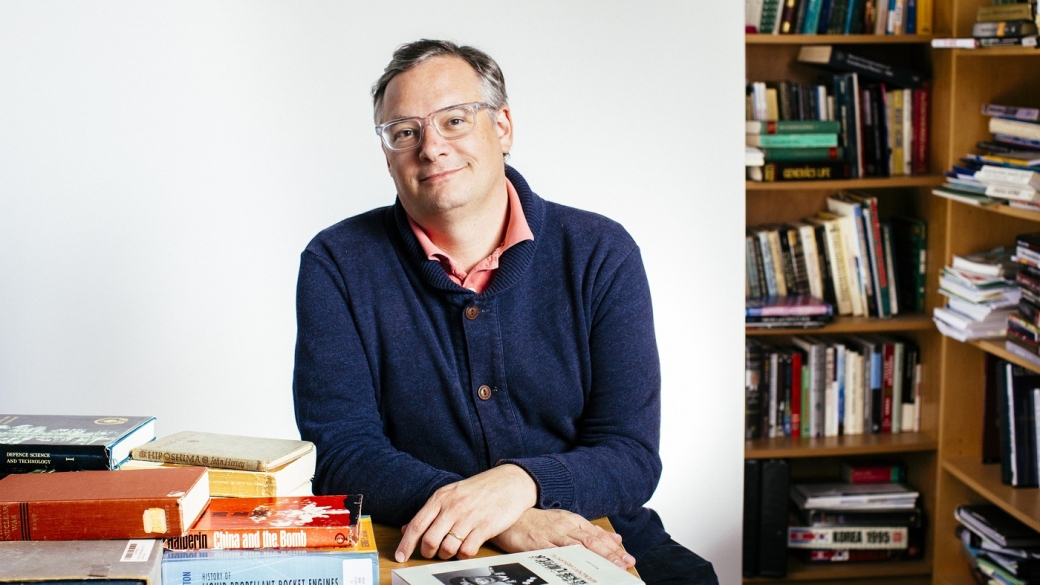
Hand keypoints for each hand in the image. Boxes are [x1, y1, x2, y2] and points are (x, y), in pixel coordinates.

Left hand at [395, 464, 536, 561]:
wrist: (510, 482)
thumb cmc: (479, 489)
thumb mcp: (451, 494)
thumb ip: (430, 511)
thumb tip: (407, 528)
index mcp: (441, 497)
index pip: (417, 524)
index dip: (406, 544)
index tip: (400, 557)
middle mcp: (453, 507)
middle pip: (429, 540)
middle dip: (428, 552)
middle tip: (432, 553)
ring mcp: (469, 517)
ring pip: (447, 548)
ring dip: (446, 555)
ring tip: (451, 550)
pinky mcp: (485, 527)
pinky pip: (467, 550)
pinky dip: (463, 554)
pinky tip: (466, 548)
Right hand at [491, 508, 635, 569]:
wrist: (510, 516)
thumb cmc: (538, 521)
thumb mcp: (566, 522)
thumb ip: (590, 531)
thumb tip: (615, 538)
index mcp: (573, 521)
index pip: (598, 536)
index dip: (613, 548)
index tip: (628, 559)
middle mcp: (565, 526)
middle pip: (591, 541)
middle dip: (610, 554)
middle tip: (625, 564)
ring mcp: (551, 535)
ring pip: (578, 546)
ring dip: (595, 556)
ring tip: (610, 566)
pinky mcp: (537, 543)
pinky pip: (554, 553)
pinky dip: (567, 559)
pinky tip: (578, 566)